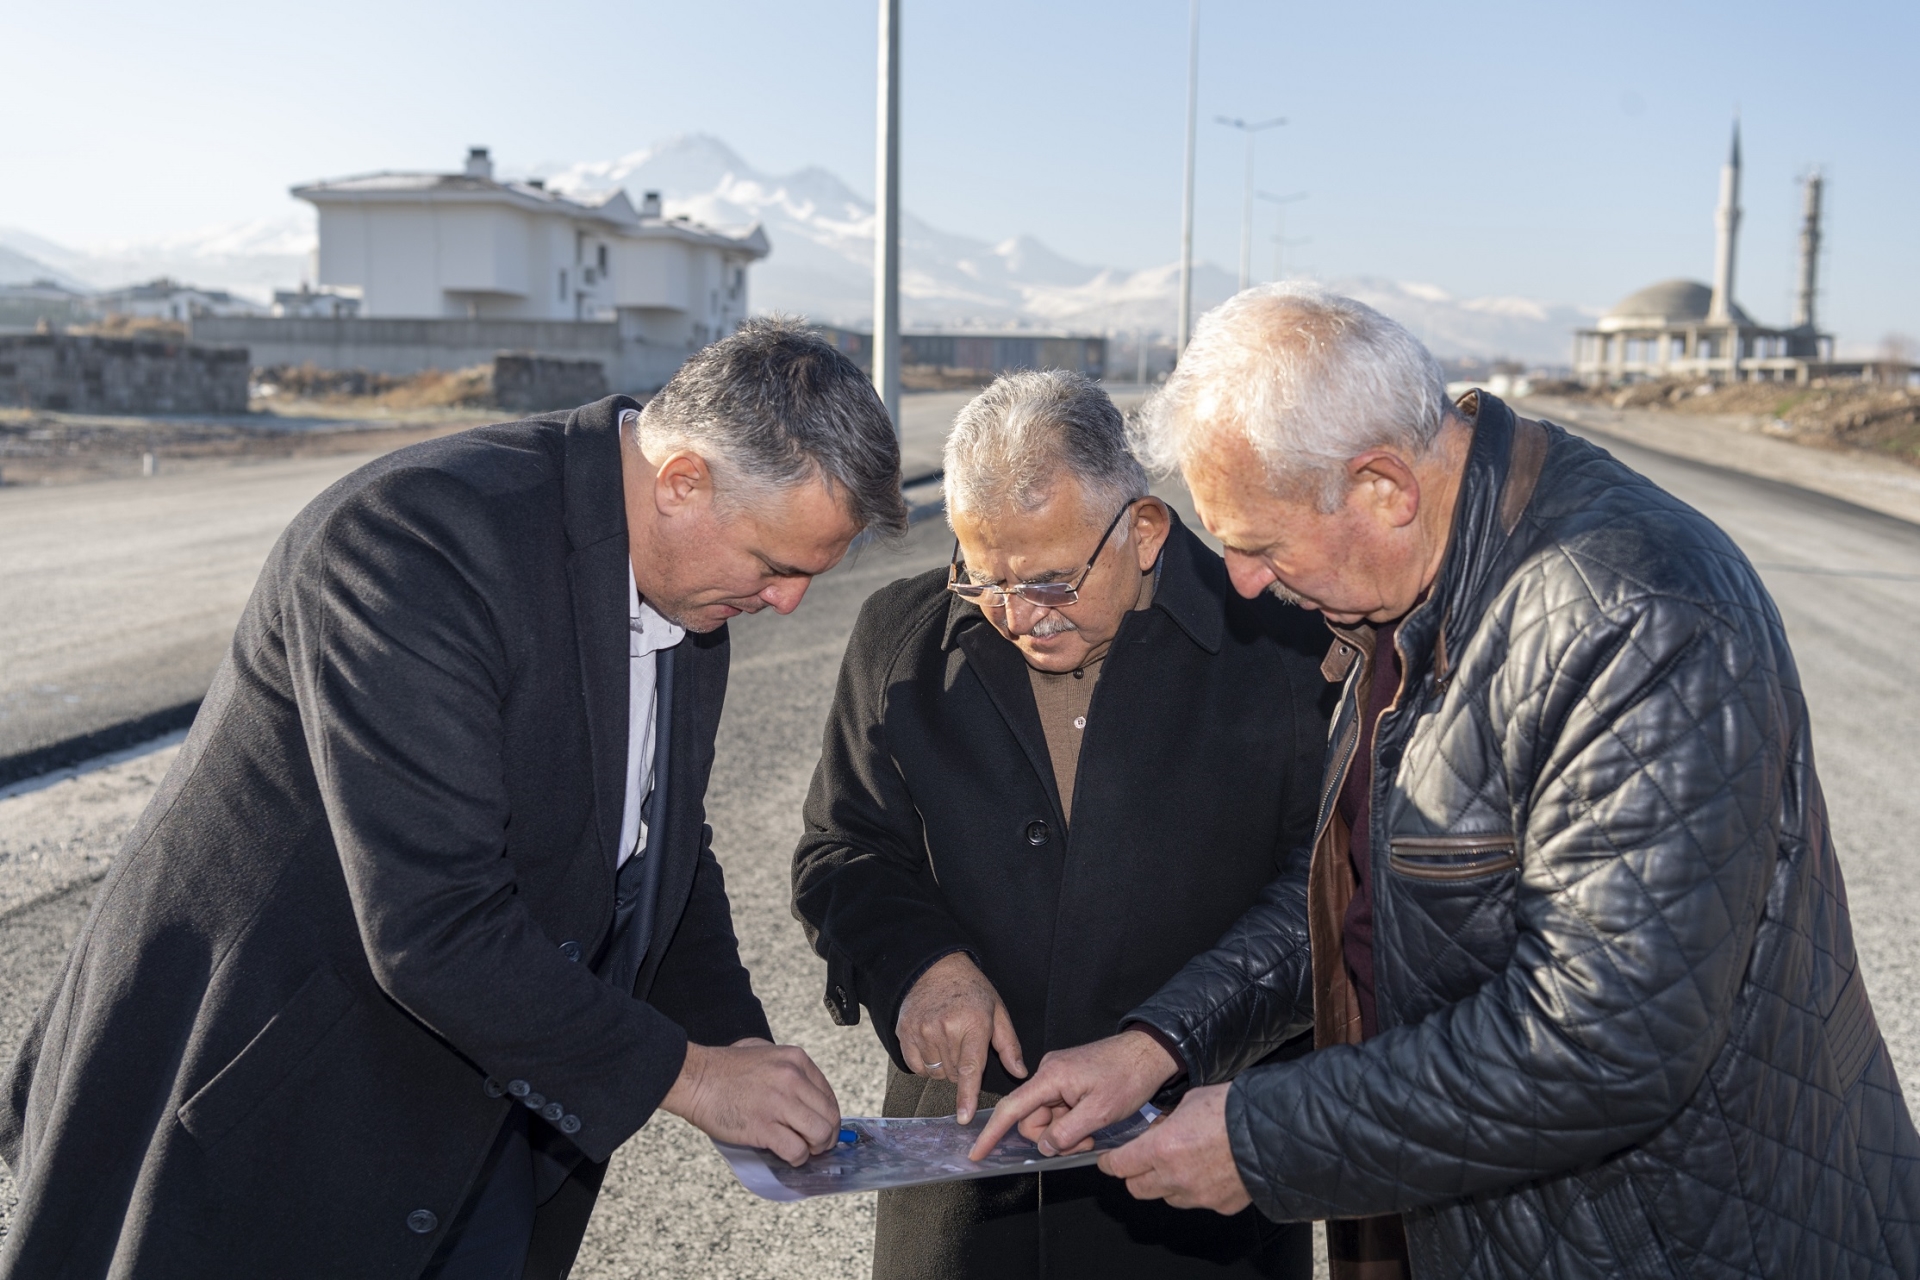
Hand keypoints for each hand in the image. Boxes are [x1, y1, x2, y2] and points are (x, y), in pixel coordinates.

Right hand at [659, 1039, 840, 1166]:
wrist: (695, 1079)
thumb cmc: (724, 1068)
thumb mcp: (764, 1052)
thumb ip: (788, 1068)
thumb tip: (807, 1095)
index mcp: (796, 1060)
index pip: (829, 1095)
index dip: (829, 1117)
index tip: (823, 1127)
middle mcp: (792, 1079)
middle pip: (829, 1116)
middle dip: (828, 1136)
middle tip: (817, 1144)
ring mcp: (779, 1102)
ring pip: (820, 1134)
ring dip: (815, 1148)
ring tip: (804, 1149)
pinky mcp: (764, 1126)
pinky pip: (797, 1150)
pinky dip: (797, 1158)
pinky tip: (788, 1155)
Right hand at [895, 951, 1026, 1123]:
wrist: (934, 967)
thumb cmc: (971, 990)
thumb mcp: (997, 1011)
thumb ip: (1009, 1045)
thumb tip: (1020, 1073)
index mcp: (972, 1024)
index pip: (970, 1069)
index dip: (967, 1096)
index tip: (964, 1118)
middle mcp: (945, 1029)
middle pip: (954, 1075)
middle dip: (963, 1071)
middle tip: (964, 1046)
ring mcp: (922, 1031)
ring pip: (936, 1073)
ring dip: (944, 1068)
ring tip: (948, 1042)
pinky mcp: (905, 1033)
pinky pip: (917, 1067)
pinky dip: (926, 1065)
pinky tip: (933, 1045)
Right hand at [967, 1027, 1178, 1160]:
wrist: (1148, 1053)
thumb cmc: (1127, 1077)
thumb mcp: (1099, 1113)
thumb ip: (1067, 1133)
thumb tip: (1044, 1147)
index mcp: (1051, 1077)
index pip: (1011, 1108)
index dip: (992, 1133)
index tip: (976, 1152)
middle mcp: (1048, 1072)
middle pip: (1031, 1119)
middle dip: (1052, 1138)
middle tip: (1083, 1143)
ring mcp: (1058, 1075)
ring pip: (1046, 1118)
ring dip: (1065, 1132)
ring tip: (1091, 1132)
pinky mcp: (1067, 1078)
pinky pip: (1057, 1108)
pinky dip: (1070, 1122)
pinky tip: (1090, 1122)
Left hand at [1097, 1083, 1249, 1213]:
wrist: (1274, 1131)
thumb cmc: (1234, 1110)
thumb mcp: (1190, 1100)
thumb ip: (1167, 1120)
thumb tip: (1158, 1128)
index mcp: (1162, 1148)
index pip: (1119, 1166)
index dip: (1110, 1163)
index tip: (1108, 1160)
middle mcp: (1175, 1177)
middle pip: (1137, 1189)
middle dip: (1135, 1175)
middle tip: (1140, 1161)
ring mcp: (1198, 1195)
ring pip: (1167, 1198)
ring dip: (1166, 1183)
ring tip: (1181, 1163)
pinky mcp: (1219, 1206)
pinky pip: (1197, 1201)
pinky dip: (1196, 1190)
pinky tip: (1208, 1171)